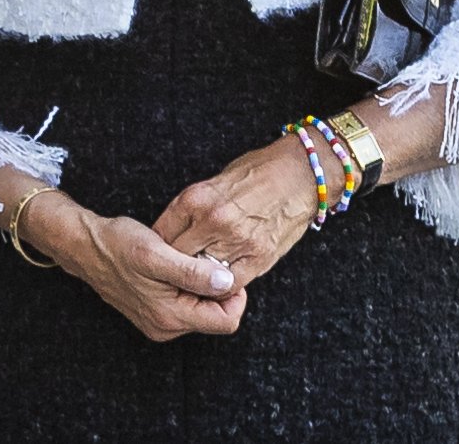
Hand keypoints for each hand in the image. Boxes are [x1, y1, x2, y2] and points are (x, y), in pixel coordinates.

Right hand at [24, 193, 247, 342]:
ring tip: (186, 258)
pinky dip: (188, 284)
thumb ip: (193, 272)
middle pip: (215, 316)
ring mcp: (160, 321)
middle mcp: (166, 327)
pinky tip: (176, 262)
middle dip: (217, 287)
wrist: (87, 246)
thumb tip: (227, 282)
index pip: (226, 320)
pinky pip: (186, 304)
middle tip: (203, 257)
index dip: (234, 294)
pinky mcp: (155, 312)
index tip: (223, 266)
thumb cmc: (120, 244)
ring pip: (202, 309)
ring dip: (202, 284)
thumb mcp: (158, 253)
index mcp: (170, 317)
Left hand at [151, 133, 337, 289]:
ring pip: (201, 274)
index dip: (157, 248)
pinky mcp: (257, 257)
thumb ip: (195, 207)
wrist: (300, 173)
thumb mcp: (216, 181)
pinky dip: (221, 286)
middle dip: (172, 267)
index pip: (162, 233)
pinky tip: (218, 283)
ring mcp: (235, 240)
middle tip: (171, 274)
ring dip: (197, 279)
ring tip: (194, 281)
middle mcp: (212, 220)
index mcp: (197, 197)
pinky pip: (229, 284)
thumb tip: (176, 231)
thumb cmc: (258, 171)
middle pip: (177, 257)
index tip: (158, 255)